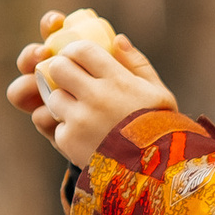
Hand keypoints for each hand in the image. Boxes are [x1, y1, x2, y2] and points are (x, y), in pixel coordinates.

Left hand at [4, 19, 178, 169]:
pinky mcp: (68, 140)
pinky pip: (56, 126)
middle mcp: (95, 96)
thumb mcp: (158, 93)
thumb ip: (137, 64)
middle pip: (58, 68)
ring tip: (81, 112)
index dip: (75, 51)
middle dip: (61, 72)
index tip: (78, 57)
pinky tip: (86, 137)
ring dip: (62, 102)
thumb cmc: (162, 130)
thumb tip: (117, 40)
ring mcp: (79, 119)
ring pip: (52, 97)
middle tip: (70, 80)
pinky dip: (67, 130)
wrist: (156, 175)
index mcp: (118, 80)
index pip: (81, 50)